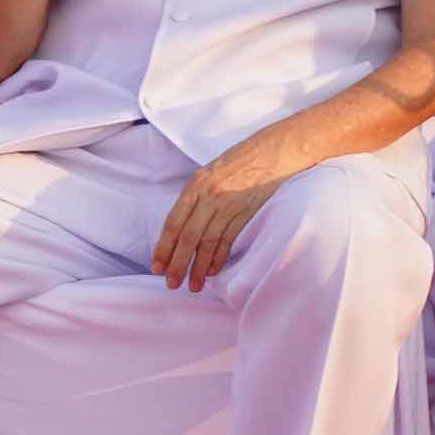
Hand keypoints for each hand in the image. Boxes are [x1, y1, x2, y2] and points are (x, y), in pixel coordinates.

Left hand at [152, 134, 306, 287]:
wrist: (277, 150)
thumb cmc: (243, 158)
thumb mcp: (211, 171)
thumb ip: (196, 195)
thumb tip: (183, 224)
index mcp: (196, 185)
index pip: (173, 222)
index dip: (164, 247)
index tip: (157, 266)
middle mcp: (209, 196)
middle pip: (188, 236)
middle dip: (178, 263)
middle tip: (172, 283)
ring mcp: (229, 204)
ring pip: (208, 241)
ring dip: (198, 266)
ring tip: (193, 285)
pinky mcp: (246, 211)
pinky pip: (228, 238)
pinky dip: (219, 256)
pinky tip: (213, 270)